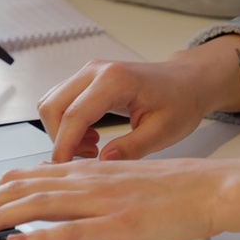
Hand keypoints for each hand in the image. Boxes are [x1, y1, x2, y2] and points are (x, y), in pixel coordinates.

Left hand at [0, 158, 239, 239]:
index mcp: (87, 171)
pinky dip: (40, 237)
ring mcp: (102, 202)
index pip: (27, 177)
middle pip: (22, 189)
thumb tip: (57, 199)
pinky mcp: (119, 225)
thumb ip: (87, 188)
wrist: (210, 187)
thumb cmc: (169, 187)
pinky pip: (72, 231)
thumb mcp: (119, 180)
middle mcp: (87, 181)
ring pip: (37, 205)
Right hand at [39, 59, 209, 162]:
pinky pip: (61, 101)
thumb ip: (131, 148)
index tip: (63, 168)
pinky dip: (67, 123)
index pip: (75, 115)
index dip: (65, 145)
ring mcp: (88, 72)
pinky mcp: (86, 79)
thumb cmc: (180, 102)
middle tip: (87, 158)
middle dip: (60, 139)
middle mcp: (95, 71)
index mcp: (115, 80)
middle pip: (53, 106)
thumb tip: (101, 162)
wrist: (187, 82)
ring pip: (52, 103)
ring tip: (92, 148)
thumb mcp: (163, 131)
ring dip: (62, 131)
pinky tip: (91, 136)